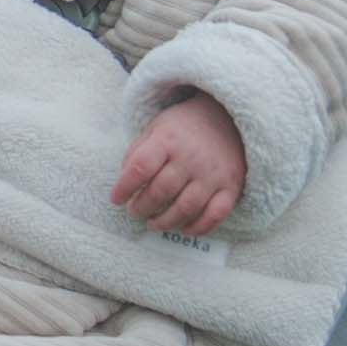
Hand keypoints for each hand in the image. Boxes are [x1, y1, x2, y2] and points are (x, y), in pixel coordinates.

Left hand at [112, 91, 247, 235]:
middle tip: (134, 211)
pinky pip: (214, 215)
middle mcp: (191, 157)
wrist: (227, 118)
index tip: (116, 199)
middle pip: (161, 192)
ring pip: (186, 208)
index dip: (124, 187)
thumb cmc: (183, 127)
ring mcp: (213, 174)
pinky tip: (183, 228)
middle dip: (142, 207)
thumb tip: (125, 183)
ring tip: (152, 223)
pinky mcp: (230, 187)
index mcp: (169, 140)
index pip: (141, 168)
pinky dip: (197, 227)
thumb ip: (138, 152)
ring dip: (164, 222)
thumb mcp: (156, 128)